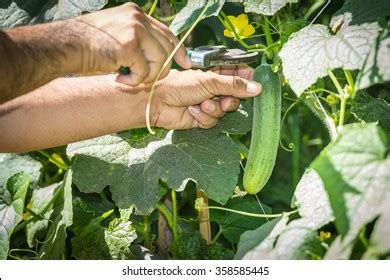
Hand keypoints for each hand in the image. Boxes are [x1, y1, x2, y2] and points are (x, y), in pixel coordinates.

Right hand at [75, 3, 190, 84]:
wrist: (66, 46)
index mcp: (136, 14)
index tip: (186, 63)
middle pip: (167, 48)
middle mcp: (138, 18)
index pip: (167, 32)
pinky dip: (134, 81)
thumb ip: (137, 39)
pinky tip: (120, 79)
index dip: (179, 50)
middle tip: (146, 79)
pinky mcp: (129, 45)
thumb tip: (156, 54)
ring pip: (160, 61)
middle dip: (161, 69)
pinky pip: (144, 71)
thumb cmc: (88, 44)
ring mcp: (134, 30)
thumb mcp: (117, 34)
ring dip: (148, 77)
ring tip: (130, 78)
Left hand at [151, 66, 261, 129]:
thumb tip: (258, 87)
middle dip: (229, 100)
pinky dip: (203, 117)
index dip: (246, 79)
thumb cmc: (180, 85)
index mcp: (217, 73)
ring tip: (201, 104)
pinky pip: (213, 121)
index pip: (239, 74)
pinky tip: (192, 111)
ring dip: (214, 109)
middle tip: (223, 100)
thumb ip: (234, 85)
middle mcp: (214, 88)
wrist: (158, 102)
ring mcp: (209, 103)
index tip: (252, 83)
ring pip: (225, 111)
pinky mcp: (202, 117)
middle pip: (236, 96)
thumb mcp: (210, 81)